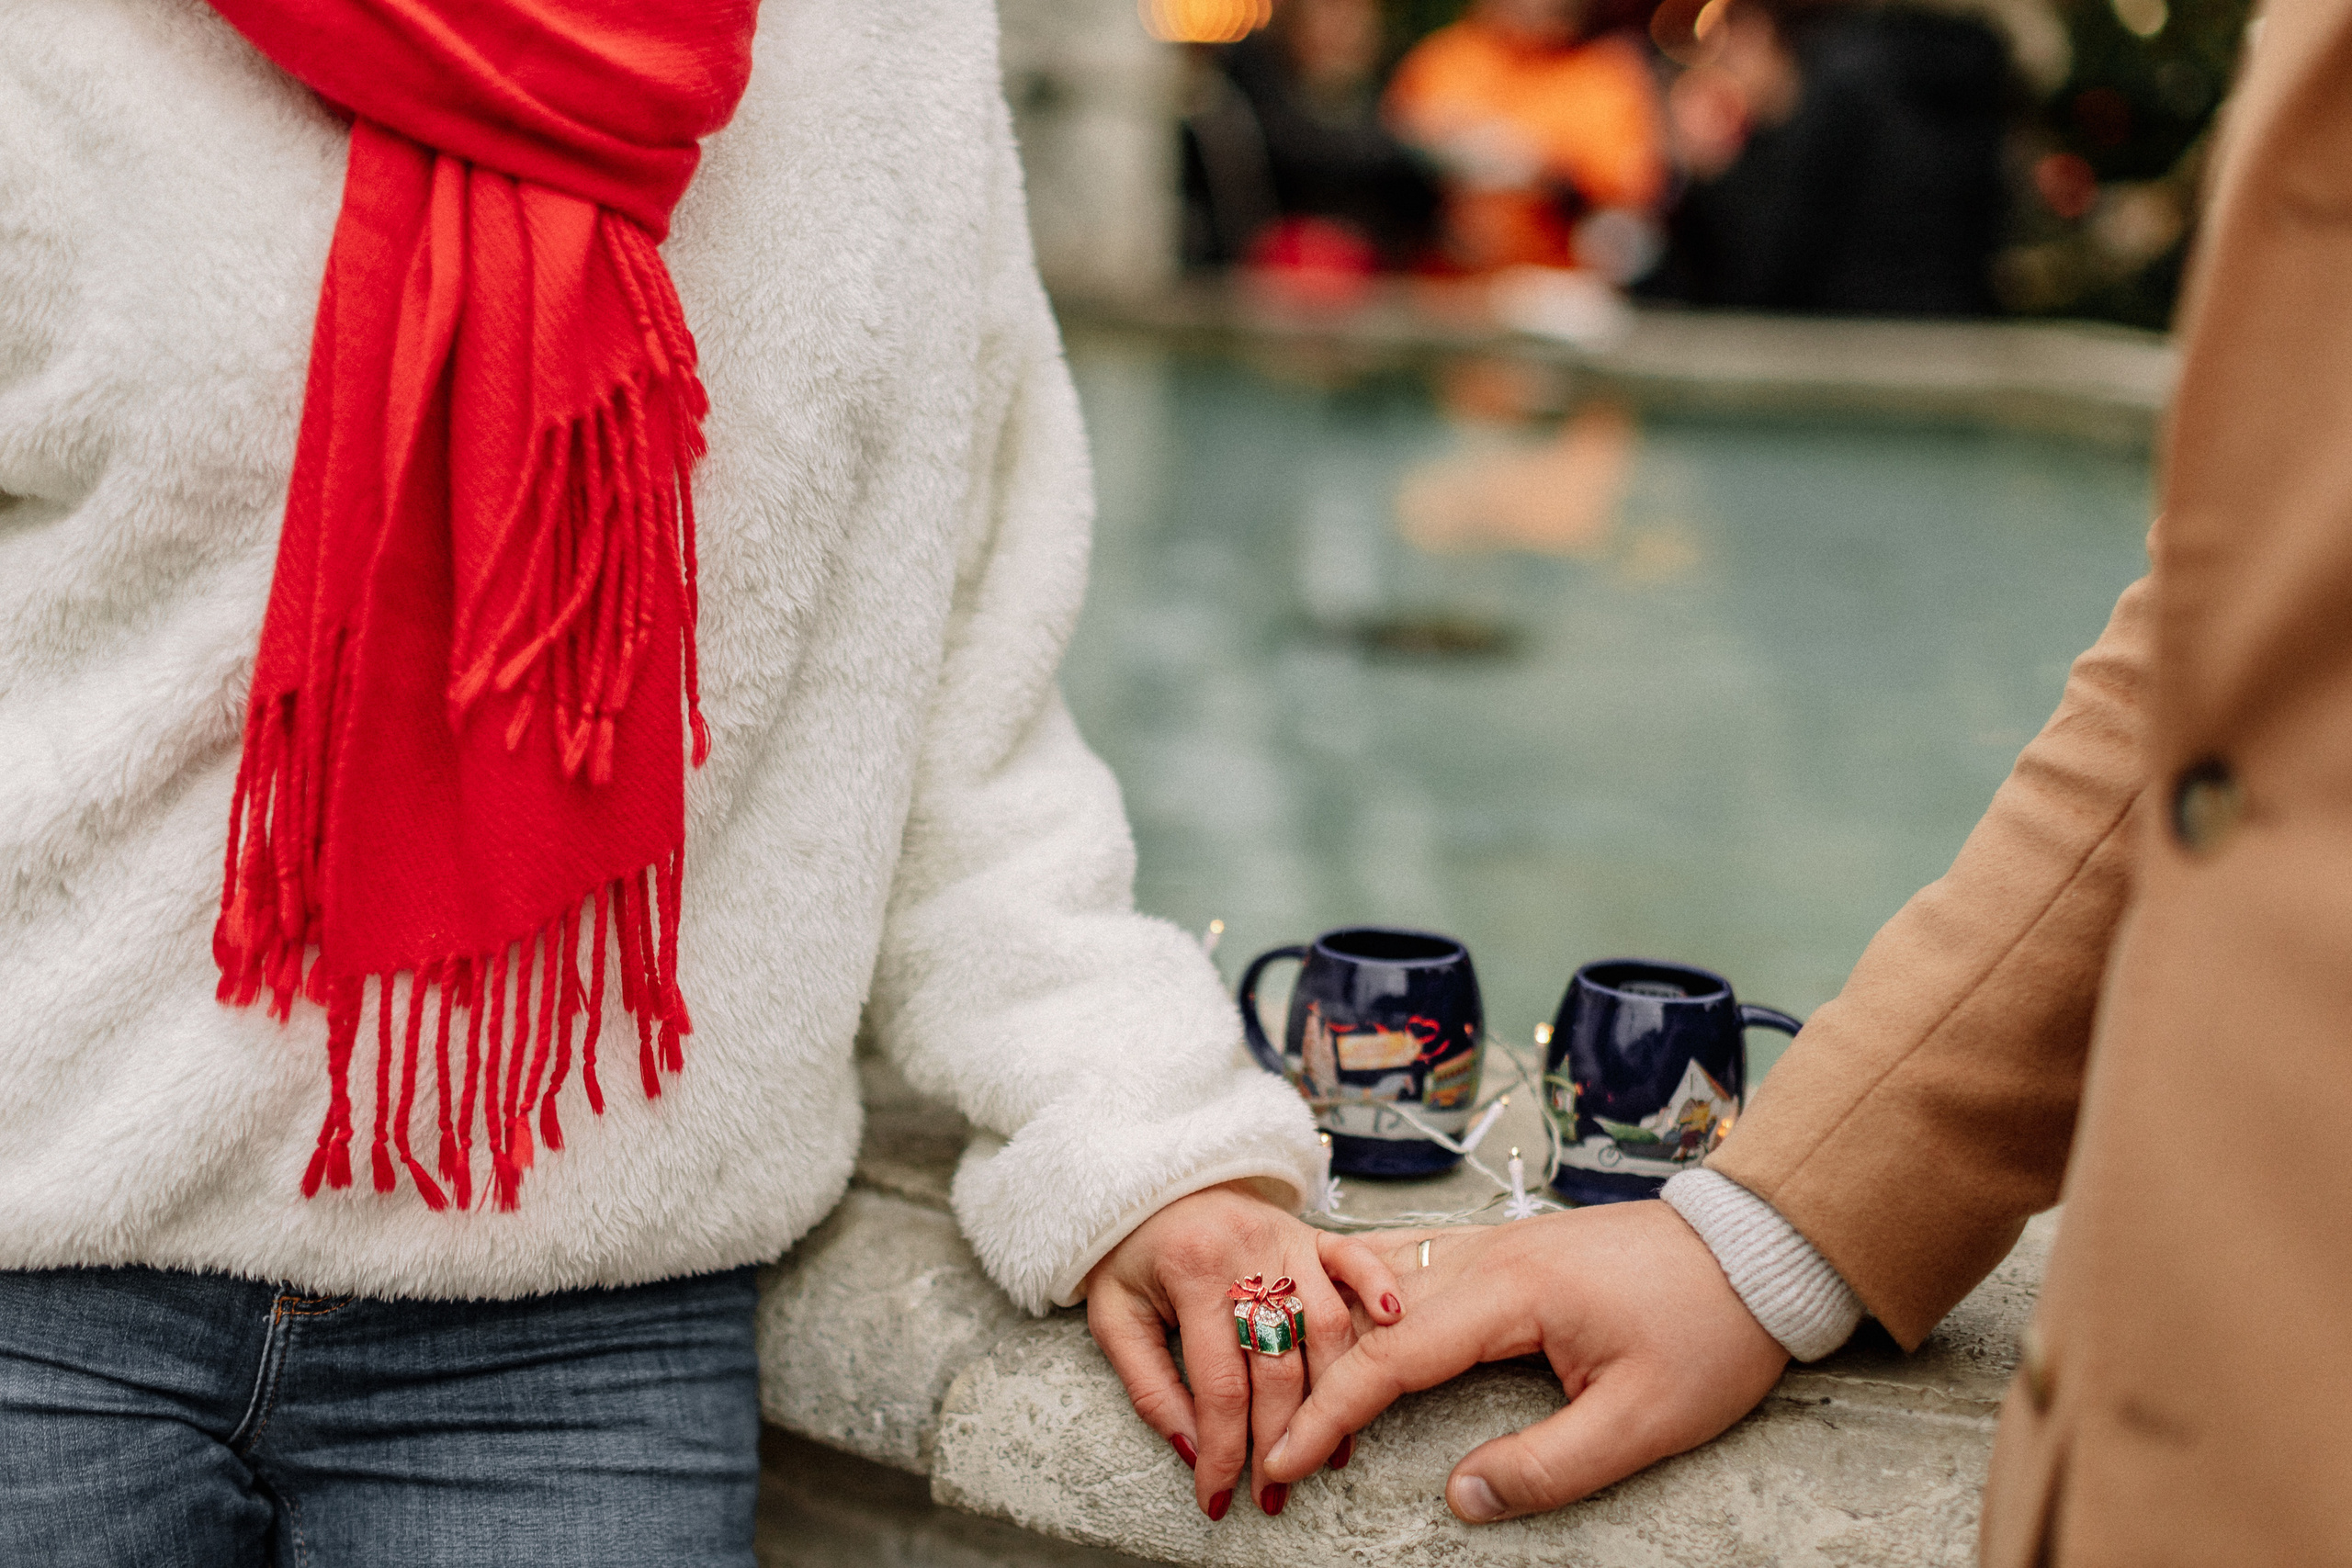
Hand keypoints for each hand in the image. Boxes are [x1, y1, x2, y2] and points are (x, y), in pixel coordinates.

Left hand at [1083, 1182, 1402, 1519]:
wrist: (1146, 1179)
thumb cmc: (1130, 1253)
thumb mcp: (1114, 1318)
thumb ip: (1149, 1387)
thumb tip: (1193, 1449)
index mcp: (1192, 1274)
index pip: (1219, 1386)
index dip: (1224, 1451)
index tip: (1219, 1497)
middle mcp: (1246, 1253)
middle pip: (1279, 1367)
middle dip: (1280, 1442)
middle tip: (1275, 1493)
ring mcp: (1285, 1239)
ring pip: (1327, 1328)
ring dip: (1334, 1396)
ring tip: (1328, 1451)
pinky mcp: (1309, 1232)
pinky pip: (1354, 1260)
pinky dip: (1377, 1292)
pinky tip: (1390, 1330)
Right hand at [1258, 1200, 1788, 1522]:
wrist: (1761, 1250)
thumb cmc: (1711, 1330)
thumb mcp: (1643, 1423)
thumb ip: (1548, 1465)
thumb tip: (1465, 1499)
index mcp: (1513, 1290)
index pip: (1393, 1355)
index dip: (1331, 1411)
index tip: (1285, 1459)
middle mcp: (1489, 1253)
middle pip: (1370, 1310)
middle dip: (1312, 1375)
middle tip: (1271, 1436)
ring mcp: (1497, 1241)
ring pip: (1384, 1276)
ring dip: (1333, 1327)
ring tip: (1286, 1375)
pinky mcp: (1513, 1245)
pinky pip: (1417, 1261)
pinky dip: (1368, 1291)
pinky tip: (1347, 1307)